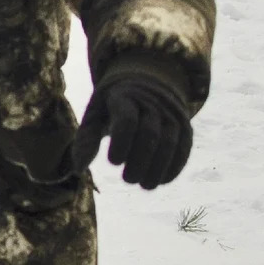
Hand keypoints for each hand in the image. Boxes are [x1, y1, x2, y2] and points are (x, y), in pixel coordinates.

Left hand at [72, 75, 192, 189]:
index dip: (121, 143)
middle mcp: (152, 102)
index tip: (113, 163)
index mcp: (125, 96)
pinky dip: (175, 165)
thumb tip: (78, 169)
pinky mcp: (184, 124)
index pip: (127, 119)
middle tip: (128, 179)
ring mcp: (171, 112)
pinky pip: (184, 146)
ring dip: (159, 167)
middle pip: (150, 133)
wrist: (146, 79)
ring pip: (170, 141)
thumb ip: (87, 138)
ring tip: (145, 185)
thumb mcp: (96, 112)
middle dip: (140, 160)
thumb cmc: (113, 104)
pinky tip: (162, 181)